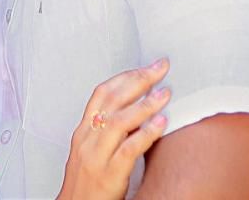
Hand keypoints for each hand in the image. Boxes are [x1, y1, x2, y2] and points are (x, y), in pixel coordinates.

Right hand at [55, 58, 170, 199]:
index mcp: (83, 131)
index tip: (146, 66)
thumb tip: (137, 111)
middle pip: (112, 100)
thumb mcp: (92, 150)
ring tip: (165, 93)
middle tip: (160, 68)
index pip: (103, 93)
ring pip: (120, 121)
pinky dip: (147, 133)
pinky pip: (129, 149)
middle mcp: (88, 139)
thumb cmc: (86, 183)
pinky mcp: (109, 175)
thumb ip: (109, 131)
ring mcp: (97, 157)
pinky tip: (161, 123)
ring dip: (145, 104)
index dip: (125, 76)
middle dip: (139, 80)